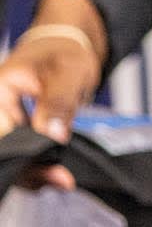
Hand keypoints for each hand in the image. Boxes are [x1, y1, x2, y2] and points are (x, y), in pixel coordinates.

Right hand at [3, 0, 108, 183]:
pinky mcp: (20, 131)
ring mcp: (7, 123)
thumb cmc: (64, 52)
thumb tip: (53, 134)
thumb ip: (59, 101)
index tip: (47, 172)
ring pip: (13, 157)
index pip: (2, 135)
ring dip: (36, 170)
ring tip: (61, 178)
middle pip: (5, 151)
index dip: (19, 157)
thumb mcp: (68, 72)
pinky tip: (57, 172)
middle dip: (29, 169)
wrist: (70, 47)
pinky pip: (25, 154)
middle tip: (61, 179)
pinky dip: (40, 165)